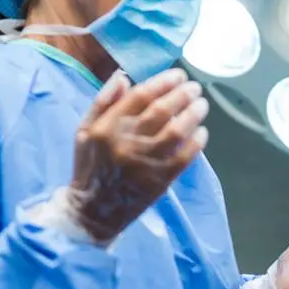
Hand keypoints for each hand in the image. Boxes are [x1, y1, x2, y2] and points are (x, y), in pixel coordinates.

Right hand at [68, 68, 207, 242]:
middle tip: (194, 88)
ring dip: (193, 115)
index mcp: (107, 127)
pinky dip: (196, 143)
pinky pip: (184, 157)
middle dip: (183, 95)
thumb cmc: (90, 166)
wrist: (94, 212)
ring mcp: (145, 163)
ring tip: (202, 106)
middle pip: (162, 110)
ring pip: (177, 131)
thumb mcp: (85, 130)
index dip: (163, 82)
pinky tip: (202, 133)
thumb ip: (103, 102)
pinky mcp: (159, 180)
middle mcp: (126, 143)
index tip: (178, 76)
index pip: (141, 96)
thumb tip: (123, 76)